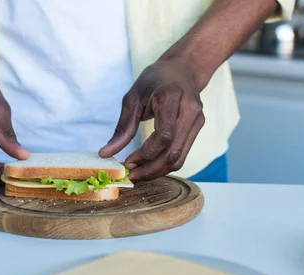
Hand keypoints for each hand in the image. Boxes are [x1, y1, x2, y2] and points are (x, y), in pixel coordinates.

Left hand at [99, 60, 204, 181]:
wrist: (183, 69)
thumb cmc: (155, 80)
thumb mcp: (133, 97)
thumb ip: (122, 128)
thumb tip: (106, 154)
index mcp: (171, 97)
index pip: (163, 135)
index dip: (145, 155)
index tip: (128, 163)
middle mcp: (189, 110)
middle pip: (173, 152)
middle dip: (150, 169)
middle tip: (132, 175)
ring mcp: (197, 120)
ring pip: (179, 158)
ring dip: (158, 171)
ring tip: (139, 174)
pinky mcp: (198, 128)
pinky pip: (182, 154)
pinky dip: (165, 165)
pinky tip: (150, 166)